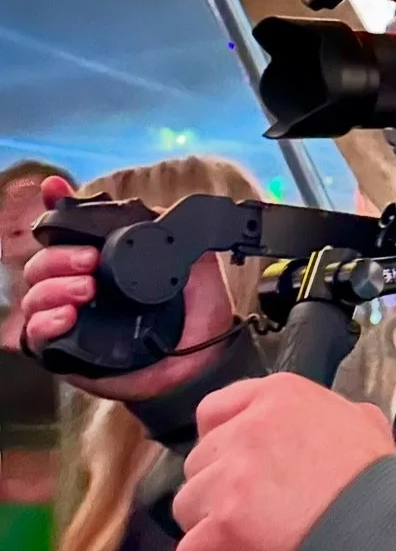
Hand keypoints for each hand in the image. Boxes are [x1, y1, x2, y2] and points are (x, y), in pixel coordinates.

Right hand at [20, 176, 233, 401]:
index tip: (53, 192)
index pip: (67, 231)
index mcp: (104, 260)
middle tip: (90, 261)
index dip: (54, 208)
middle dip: (60, 257)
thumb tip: (156, 210)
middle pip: (42, 262)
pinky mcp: (69, 352)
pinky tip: (67, 316)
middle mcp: (81, 285)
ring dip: (53, 288)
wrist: (206, 357)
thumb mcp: (194, 258)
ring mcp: (72, 317)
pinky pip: (37, 336)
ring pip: (35, 296)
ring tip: (86, 290)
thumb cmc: (197, 309)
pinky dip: (45, 322)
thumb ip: (174, 230)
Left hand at [173, 373, 395, 550]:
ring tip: (247, 548)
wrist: (384, 531)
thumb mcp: (366, 423)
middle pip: (198, 463)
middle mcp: (246, 427)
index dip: (221, 444)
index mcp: (278, 395)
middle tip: (253, 516)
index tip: (241, 472)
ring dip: (210, 529)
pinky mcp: (221, 527)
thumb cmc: (380, 480)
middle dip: (217, 491)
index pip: (213, 412)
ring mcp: (229, 477)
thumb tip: (332, 426)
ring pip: (186, 506)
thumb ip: (333, 416)